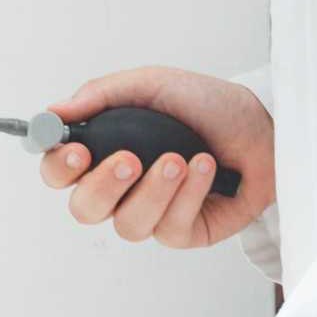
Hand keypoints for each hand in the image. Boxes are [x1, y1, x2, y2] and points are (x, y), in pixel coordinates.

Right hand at [43, 67, 276, 250]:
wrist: (263, 125)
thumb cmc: (206, 105)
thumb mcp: (151, 84)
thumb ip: (100, 96)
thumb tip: (53, 113)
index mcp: (104, 150)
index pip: (59, 172)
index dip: (58, 167)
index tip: (75, 151)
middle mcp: (122, 187)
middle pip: (84, 209)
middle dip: (104, 185)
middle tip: (130, 159)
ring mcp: (152, 212)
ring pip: (128, 224)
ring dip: (155, 190)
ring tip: (181, 159)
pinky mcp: (184, 232)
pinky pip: (170, 227)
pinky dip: (188, 195)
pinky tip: (204, 168)